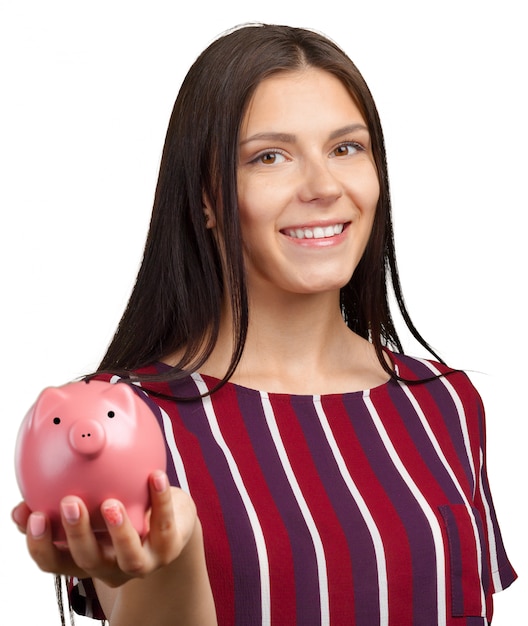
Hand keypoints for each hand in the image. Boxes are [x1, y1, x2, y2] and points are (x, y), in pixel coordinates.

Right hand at [11, 471, 196, 587]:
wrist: (169, 520)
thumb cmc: (123, 509)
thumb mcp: (91, 508)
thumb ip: (59, 505)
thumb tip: (22, 503)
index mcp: (84, 557)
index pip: (54, 562)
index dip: (41, 545)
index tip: (35, 517)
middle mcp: (109, 565)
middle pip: (88, 559)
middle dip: (77, 533)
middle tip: (70, 503)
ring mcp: (140, 562)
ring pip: (128, 556)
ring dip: (118, 530)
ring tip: (111, 503)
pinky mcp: (167, 549)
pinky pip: (164, 526)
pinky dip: (161, 502)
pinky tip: (156, 477)